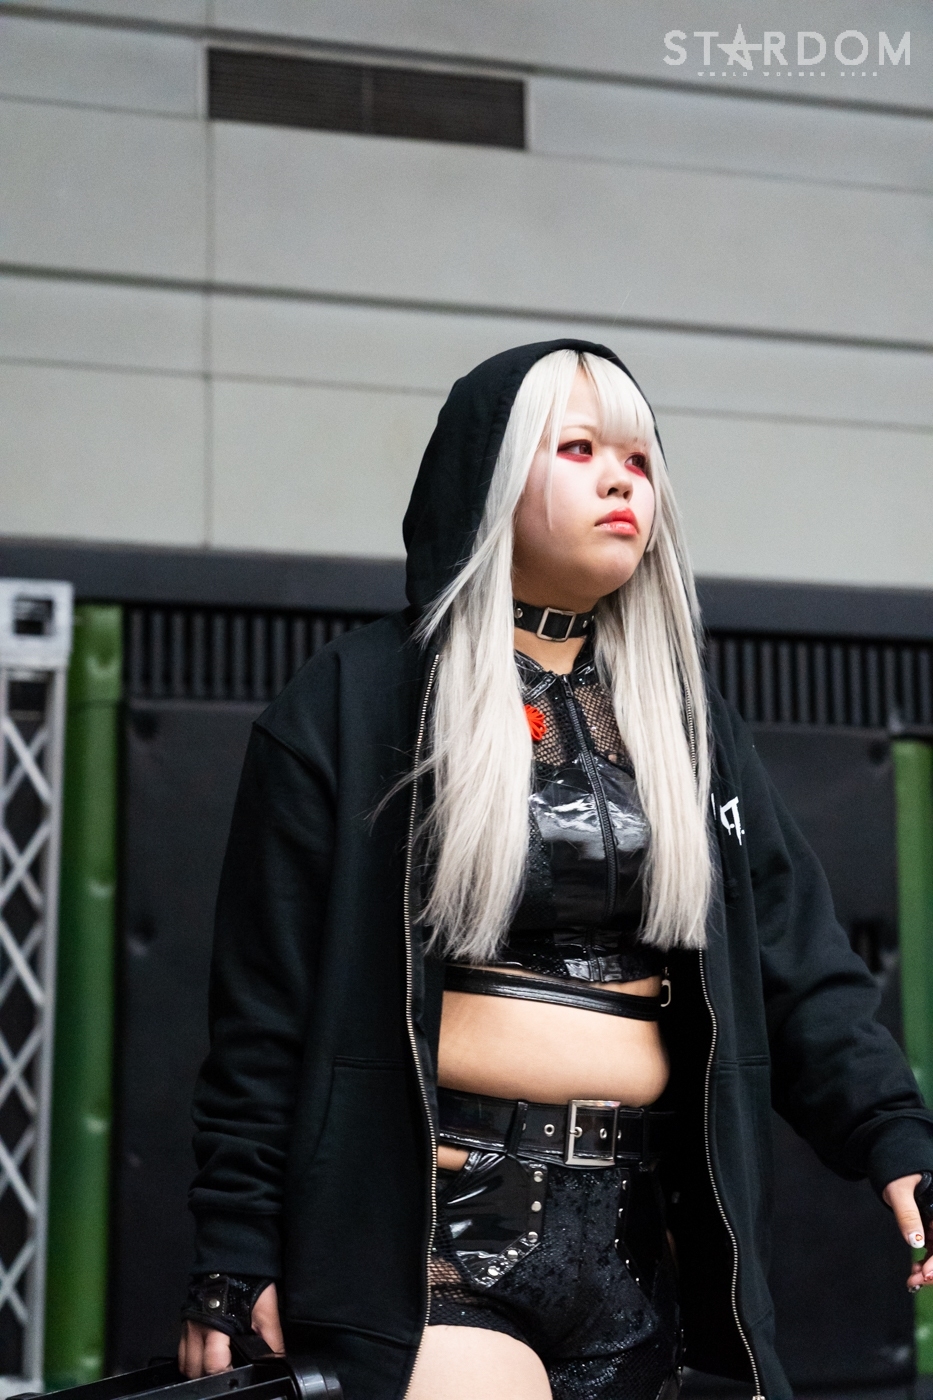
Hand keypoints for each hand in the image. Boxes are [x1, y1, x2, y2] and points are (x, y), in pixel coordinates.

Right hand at [178, 1283, 284, 1377]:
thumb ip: (271, 1339)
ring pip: (186, 1363)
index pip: (214, 1364)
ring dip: (199, 1369)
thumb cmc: (249, 1282)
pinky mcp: (185, 1322)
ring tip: (217, 1365)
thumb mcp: (266, 1311)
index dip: (226, 1375)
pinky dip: (192, 1358)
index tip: (236, 1376)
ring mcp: (188, 1326)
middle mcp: (198, 1329)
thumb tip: (277, 1361)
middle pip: (195, 1370)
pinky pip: (182, 1351)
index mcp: (217, 1327)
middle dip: (210, 1376)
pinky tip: (206, 1354)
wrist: (233, 1257)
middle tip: (228, 1371)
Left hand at [882, 1174, 932, 1290]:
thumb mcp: (899, 1190)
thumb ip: (907, 1214)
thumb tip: (915, 1242)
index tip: (926, 1273)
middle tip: (915, 1280)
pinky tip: (914, 1270)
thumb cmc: (898, 1171)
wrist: (894, 1161)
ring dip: (929, 1270)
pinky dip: (926, 1263)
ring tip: (912, 1280)